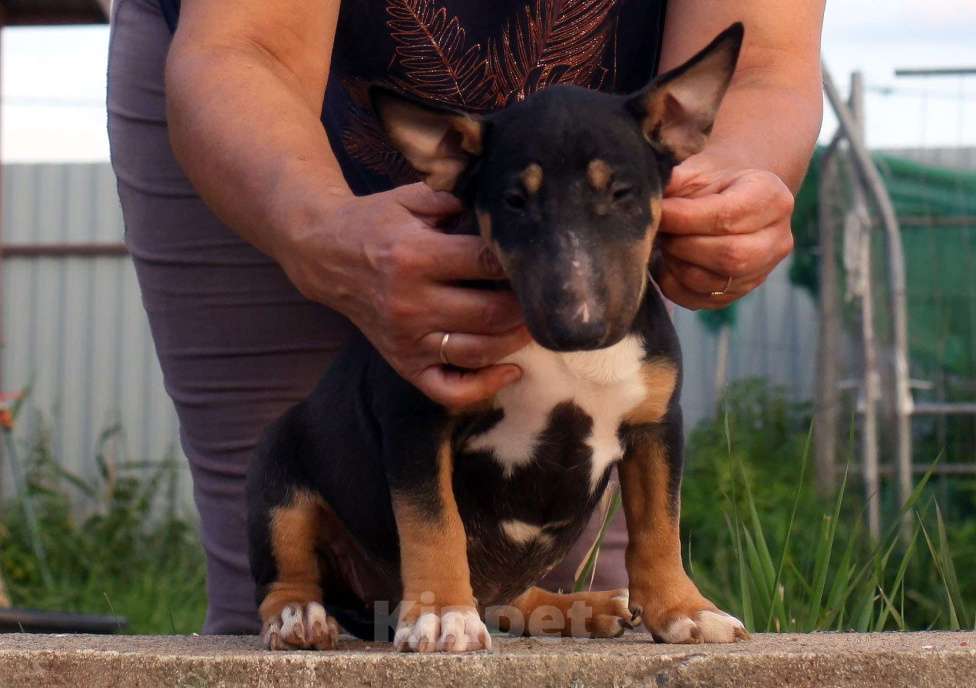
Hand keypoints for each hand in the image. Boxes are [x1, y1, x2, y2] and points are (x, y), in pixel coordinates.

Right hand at [276, 183, 529, 407]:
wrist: (324, 253)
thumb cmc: (376, 222)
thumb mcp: (411, 198)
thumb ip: (456, 201)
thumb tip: (504, 213)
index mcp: (415, 256)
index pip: (486, 263)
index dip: (519, 262)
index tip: (539, 260)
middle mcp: (411, 303)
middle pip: (491, 313)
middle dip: (527, 305)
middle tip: (545, 295)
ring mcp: (407, 338)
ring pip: (478, 352)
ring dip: (516, 340)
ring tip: (533, 323)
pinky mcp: (403, 362)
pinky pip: (448, 389)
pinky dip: (483, 387)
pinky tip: (510, 370)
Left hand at [654, 154, 794, 309]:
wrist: (731, 197)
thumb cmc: (711, 182)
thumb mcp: (697, 170)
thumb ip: (674, 183)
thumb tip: (647, 203)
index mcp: (772, 198)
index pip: (727, 216)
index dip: (685, 218)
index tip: (658, 212)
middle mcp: (777, 239)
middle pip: (728, 255)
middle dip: (683, 244)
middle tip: (660, 230)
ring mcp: (761, 272)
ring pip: (713, 282)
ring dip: (677, 264)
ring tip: (665, 243)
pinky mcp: (738, 293)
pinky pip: (700, 300)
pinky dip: (673, 285)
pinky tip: (667, 263)